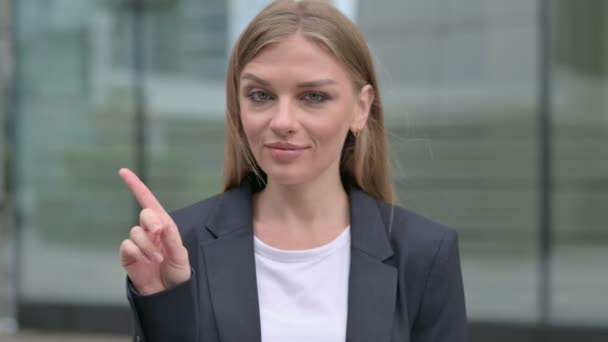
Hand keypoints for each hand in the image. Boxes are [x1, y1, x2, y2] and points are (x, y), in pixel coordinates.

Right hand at [118, 168, 190, 295]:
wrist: (168, 295)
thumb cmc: (178, 273)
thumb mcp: (180, 254)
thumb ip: (171, 237)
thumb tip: (160, 222)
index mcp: (164, 226)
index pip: (149, 201)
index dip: (136, 186)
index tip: (123, 171)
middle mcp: (149, 232)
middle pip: (144, 215)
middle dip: (152, 222)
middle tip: (160, 233)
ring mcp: (137, 243)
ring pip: (135, 233)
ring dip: (148, 246)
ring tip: (158, 260)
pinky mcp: (128, 256)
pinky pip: (127, 246)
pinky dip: (138, 253)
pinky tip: (147, 263)